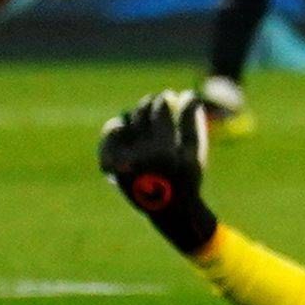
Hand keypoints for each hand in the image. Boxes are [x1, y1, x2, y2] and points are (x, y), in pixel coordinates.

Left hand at [99, 90, 216, 251]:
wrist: (168, 210)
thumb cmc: (187, 178)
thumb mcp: (195, 152)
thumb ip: (192, 123)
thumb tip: (188, 95)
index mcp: (164, 152)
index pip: (160, 112)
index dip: (163, 99)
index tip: (168, 95)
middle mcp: (140, 156)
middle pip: (140, 115)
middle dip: (148, 104)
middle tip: (154, 100)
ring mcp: (124, 162)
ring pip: (124, 124)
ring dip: (133, 116)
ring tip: (142, 114)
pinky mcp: (112, 168)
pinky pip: (109, 141)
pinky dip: (114, 131)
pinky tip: (122, 127)